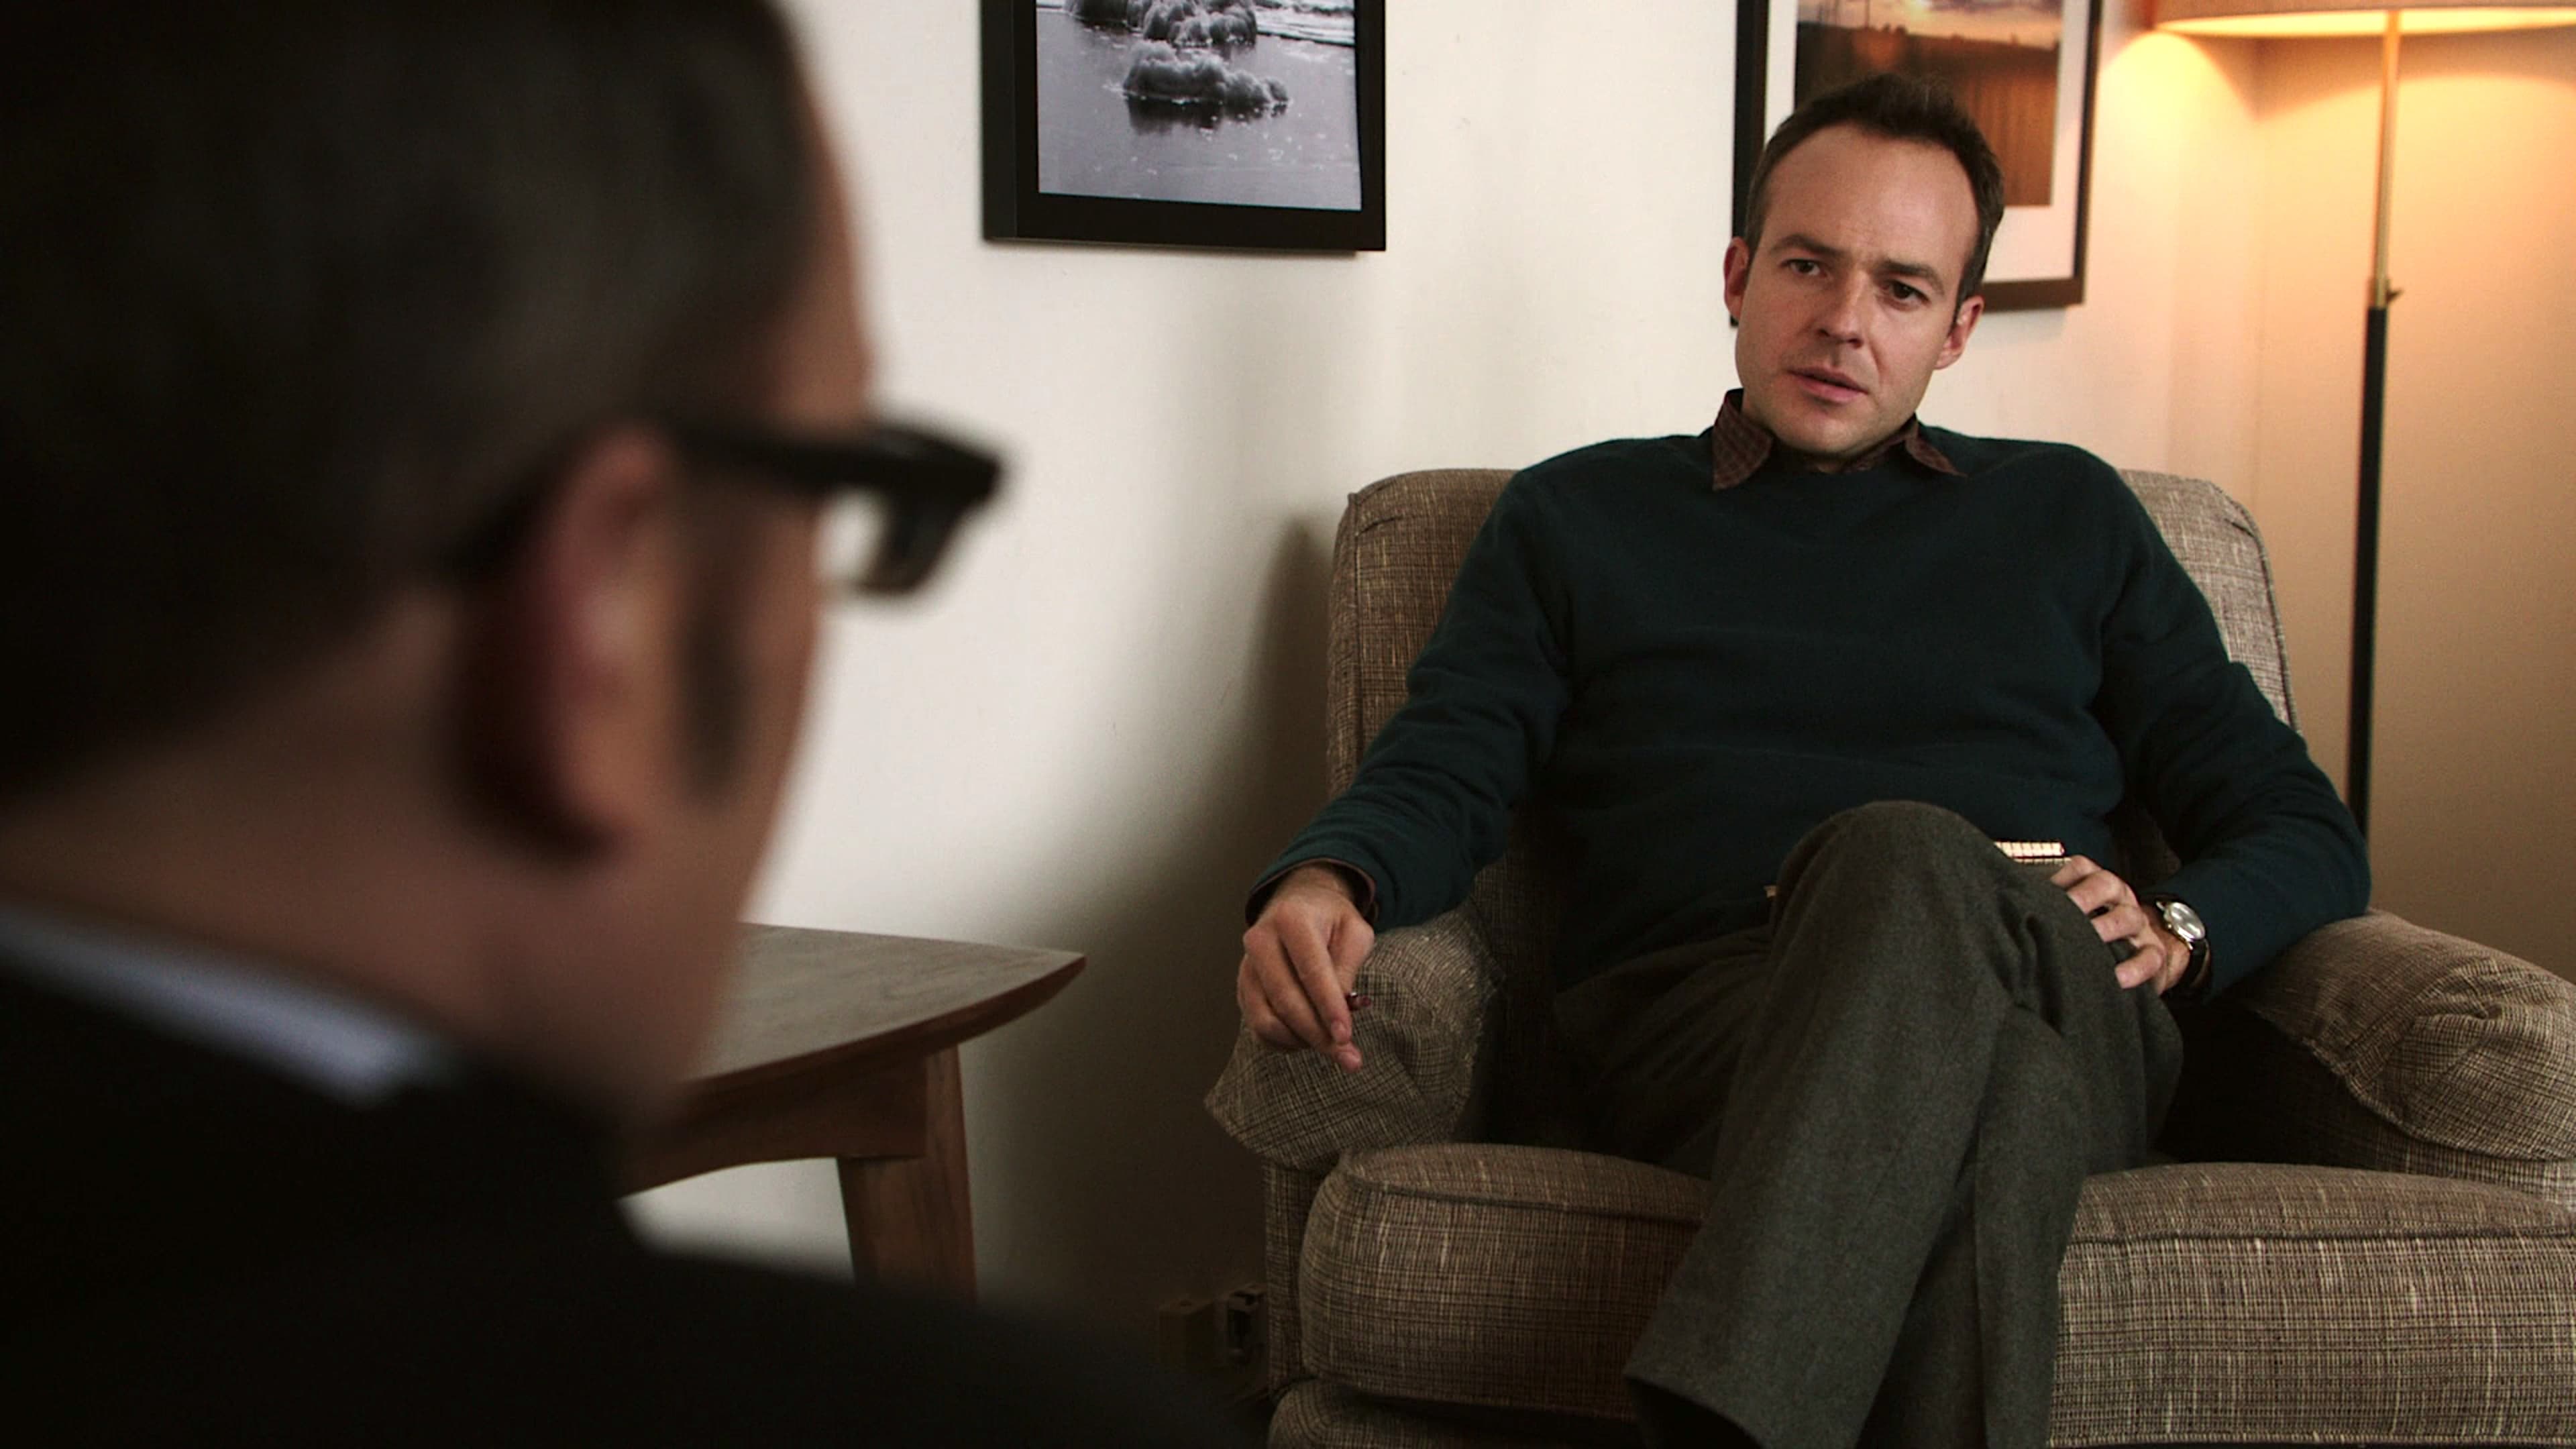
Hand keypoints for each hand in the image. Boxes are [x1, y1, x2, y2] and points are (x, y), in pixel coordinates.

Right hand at [1237, 863, 1375, 1071]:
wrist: (1299, 906)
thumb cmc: (1332, 922)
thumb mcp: (1355, 933)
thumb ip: (1348, 968)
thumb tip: (1341, 1011)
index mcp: (1291, 919)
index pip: (1310, 971)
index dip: (1328, 1007)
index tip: (1345, 1036)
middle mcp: (1260, 941)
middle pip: (1285, 1000)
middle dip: (1318, 1035)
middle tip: (1349, 1058)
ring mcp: (1246, 967)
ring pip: (1266, 1020)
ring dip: (1301, 1041)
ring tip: (1330, 1043)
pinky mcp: (1242, 989)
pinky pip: (1258, 1029)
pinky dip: (1285, 1043)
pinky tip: (1309, 1039)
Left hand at [2049, 855, 2191, 993]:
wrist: (2139, 957)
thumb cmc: (2093, 935)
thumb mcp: (2076, 917)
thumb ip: (2051, 910)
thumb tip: (2013, 913)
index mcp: (2098, 884)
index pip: (2081, 868)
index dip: (2061, 876)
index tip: (2039, 893)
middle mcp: (2120, 898)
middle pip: (2106, 884)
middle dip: (2083, 897)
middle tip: (2060, 915)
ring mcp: (2140, 925)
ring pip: (2129, 917)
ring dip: (2106, 929)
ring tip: (2084, 946)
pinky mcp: (2155, 953)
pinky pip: (2149, 957)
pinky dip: (2134, 968)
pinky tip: (2116, 978)